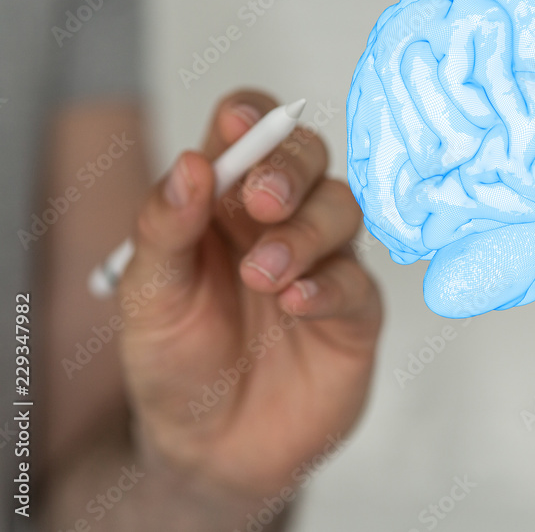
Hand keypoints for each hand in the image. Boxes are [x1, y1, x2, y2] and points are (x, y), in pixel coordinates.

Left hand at [117, 89, 380, 502]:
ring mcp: (323, 262)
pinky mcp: (354, 312)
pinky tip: (296, 303)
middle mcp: (280, 220)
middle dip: (289, 167)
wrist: (211, 447)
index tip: (238, 124)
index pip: (250, 131)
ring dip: (303, 233)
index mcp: (225, 201)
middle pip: (307, 156)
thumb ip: (164, 229)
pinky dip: (328, 285)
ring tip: (262, 276)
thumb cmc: (177, 361)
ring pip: (341, 209)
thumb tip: (190, 164)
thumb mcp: (147, 297)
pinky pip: (356, 281)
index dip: (252, 116)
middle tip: (261, 200)